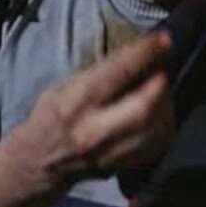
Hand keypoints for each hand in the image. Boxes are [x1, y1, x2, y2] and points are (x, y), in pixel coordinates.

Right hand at [13, 31, 175, 186]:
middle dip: (160, 84)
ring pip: (156, 129)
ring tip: (160, 91)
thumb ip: (97, 75)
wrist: (39, 163)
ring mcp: (110, 153)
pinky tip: (158, 115)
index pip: (116, 73)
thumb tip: (134, 58)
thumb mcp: (62, 87)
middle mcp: (94, 130)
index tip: (163, 39)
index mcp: (75, 102)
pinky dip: (164, 126)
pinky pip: (157, 146)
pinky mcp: (122, 167)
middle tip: (162, 69)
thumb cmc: (49, 116)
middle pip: (144, 107)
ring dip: (166, 105)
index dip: (144, 53)